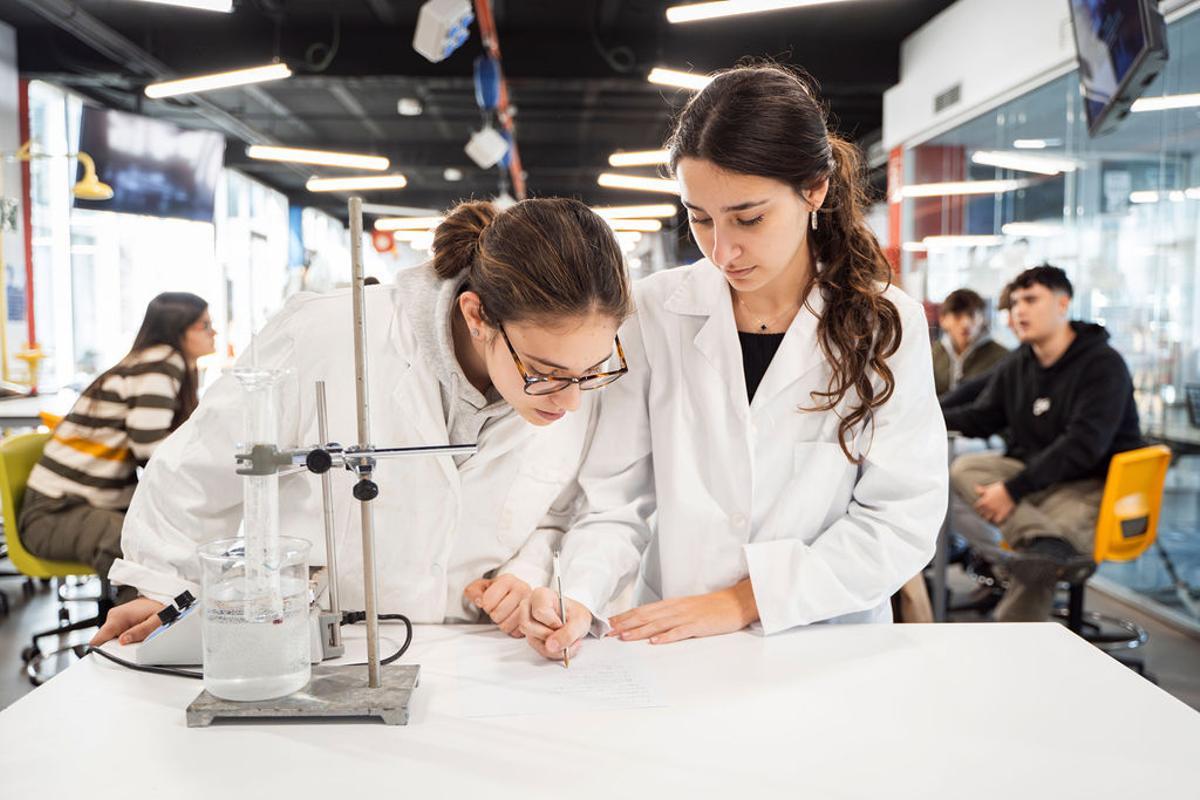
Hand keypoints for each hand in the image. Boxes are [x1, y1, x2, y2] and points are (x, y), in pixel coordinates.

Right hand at [89, 597, 165, 645]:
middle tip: (133, 648)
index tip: (111, 658)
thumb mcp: (156, 621)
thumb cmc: (160, 609)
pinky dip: (124, 640)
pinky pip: (116, 635)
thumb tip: (123, 640)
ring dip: (121, 644)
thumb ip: (140, 631)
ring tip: (138, 640)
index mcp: (117, 616)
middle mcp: (113, 616)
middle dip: (115, 648)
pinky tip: (136, 637)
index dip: (102, 652)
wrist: (163, 600)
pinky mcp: (119, 621)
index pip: (97, 639)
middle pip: (104, 641)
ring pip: (110, 639)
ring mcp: (115, 618)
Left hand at [464, 575, 531, 636]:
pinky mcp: (534, 618)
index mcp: (508, 580)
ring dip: (502, 623)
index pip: (487, 601)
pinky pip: (516, 632)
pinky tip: (513, 621)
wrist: (515, 594)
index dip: (485, 605)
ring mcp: (530, 604)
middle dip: (494, 615)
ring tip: (506, 615)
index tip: (490, 602)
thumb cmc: (498, 591)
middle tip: (499, 609)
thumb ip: (473, 591)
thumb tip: (479, 601)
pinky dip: (512, 630)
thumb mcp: (482, 587)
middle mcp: (522, 589)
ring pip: (506, 625)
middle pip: (497, 614)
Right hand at [521, 587, 590, 660]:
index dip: (552, 622)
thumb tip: (551, 646)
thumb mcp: (580, 621)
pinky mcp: (530, 636)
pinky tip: (561, 644)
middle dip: (549, 635)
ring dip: (553, 645)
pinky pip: (537, 649)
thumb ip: (568, 633)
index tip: (562, 624)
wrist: (576, 622)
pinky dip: (552, 651)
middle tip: (563, 633)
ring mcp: (527, 622)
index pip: (539, 611)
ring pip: (532, 640)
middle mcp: (529, 607)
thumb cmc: (576, 614)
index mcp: (541, 595)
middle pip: (527, 626)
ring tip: (566, 640)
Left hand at [607, 579, 757, 644]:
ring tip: (624, 638)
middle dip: (625, 625)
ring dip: (639, 631)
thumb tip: (649, 624)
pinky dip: (667, 637)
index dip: (625, 617)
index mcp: (671, 604)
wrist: (735, 602)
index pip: (643, 610)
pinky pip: (680, 632)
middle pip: (646, 616)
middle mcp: (675, 608)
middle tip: (608, 632)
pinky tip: (655, 642)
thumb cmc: (710, 607)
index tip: (610, 624)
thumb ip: (669, 615)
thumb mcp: (686, 608)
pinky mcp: (698, 625)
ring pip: (658, 624)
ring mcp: (686, 616)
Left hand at [973, 481, 1014, 524]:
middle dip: (981, 514)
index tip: (978, 508)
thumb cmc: (999, 488)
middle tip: (982, 514)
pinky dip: (995, 520)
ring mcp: (995, 511)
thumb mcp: (989, 488)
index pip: (976, 507)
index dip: (977, 508)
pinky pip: (996, 520)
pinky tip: (995, 519)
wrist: (1011, 490)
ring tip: (987, 518)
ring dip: (987, 518)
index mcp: (984, 501)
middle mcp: (988, 507)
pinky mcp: (1002, 514)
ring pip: (987, 518)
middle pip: (981, 514)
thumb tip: (976, 487)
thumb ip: (981, 490)